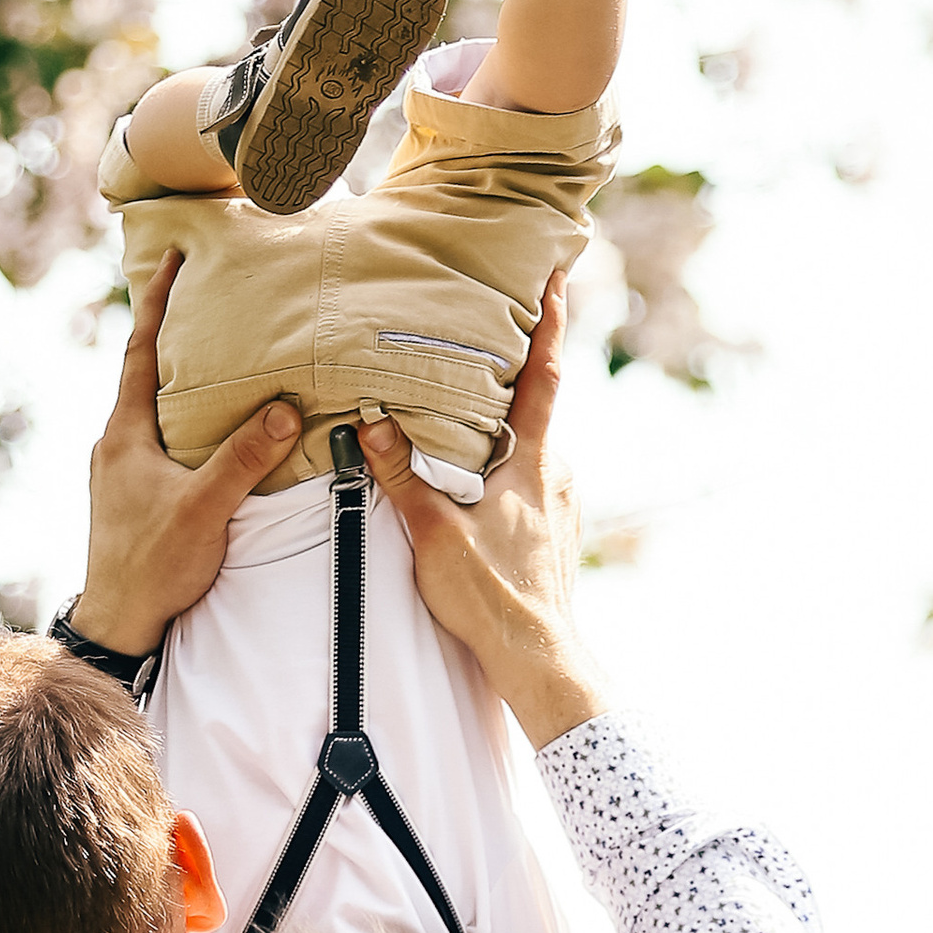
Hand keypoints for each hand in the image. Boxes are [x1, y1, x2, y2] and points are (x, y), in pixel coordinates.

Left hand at [73, 251, 300, 656]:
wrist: (118, 622)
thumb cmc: (153, 566)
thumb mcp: (204, 509)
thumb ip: (242, 459)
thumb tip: (283, 408)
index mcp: (125, 434)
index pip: (141, 353)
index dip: (156, 304)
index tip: (170, 259)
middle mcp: (115, 443)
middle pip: (143, 372)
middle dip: (170, 331)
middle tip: (200, 295)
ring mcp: (119, 470)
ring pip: (149, 406)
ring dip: (176, 376)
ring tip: (210, 350)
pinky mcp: (129, 493)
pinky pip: (155, 435)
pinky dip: (179, 414)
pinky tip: (204, 423)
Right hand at [355, 267, 603, 747]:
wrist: (539, 659)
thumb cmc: (492, 599)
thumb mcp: (436, 534)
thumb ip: (403, 477)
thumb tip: (371, 425)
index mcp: (534, 463)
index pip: (544, 375)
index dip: (549, 321)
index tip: (556, 272)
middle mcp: (557, 474)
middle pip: (537, 405)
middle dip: (516, 366)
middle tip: (495, 323)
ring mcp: (561, 504)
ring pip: (532, 446)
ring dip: (507, 421)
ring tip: (473, 400)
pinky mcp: (554, 532)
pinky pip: (530, 479)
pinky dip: (508, 462)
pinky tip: (480, 475)